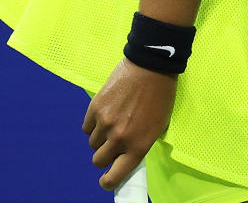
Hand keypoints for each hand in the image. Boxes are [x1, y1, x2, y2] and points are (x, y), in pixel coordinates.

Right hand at [82, 58, 176, 189]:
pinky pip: (87, 127)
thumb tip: (126, 156)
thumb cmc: (161, 96)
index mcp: (139, 145)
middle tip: (112, 144)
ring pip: (92, 143)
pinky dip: (93, 124)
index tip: (106, 180)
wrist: (151, 67)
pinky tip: (106, 113)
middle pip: (98, 160)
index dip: (109, 181)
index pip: (115, 175)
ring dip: (100, 137)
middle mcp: (119, 138)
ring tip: (113, 122)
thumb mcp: (158, 126)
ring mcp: (105, 124)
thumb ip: (141, 143)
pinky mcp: (94, 109)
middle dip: (104, 155)